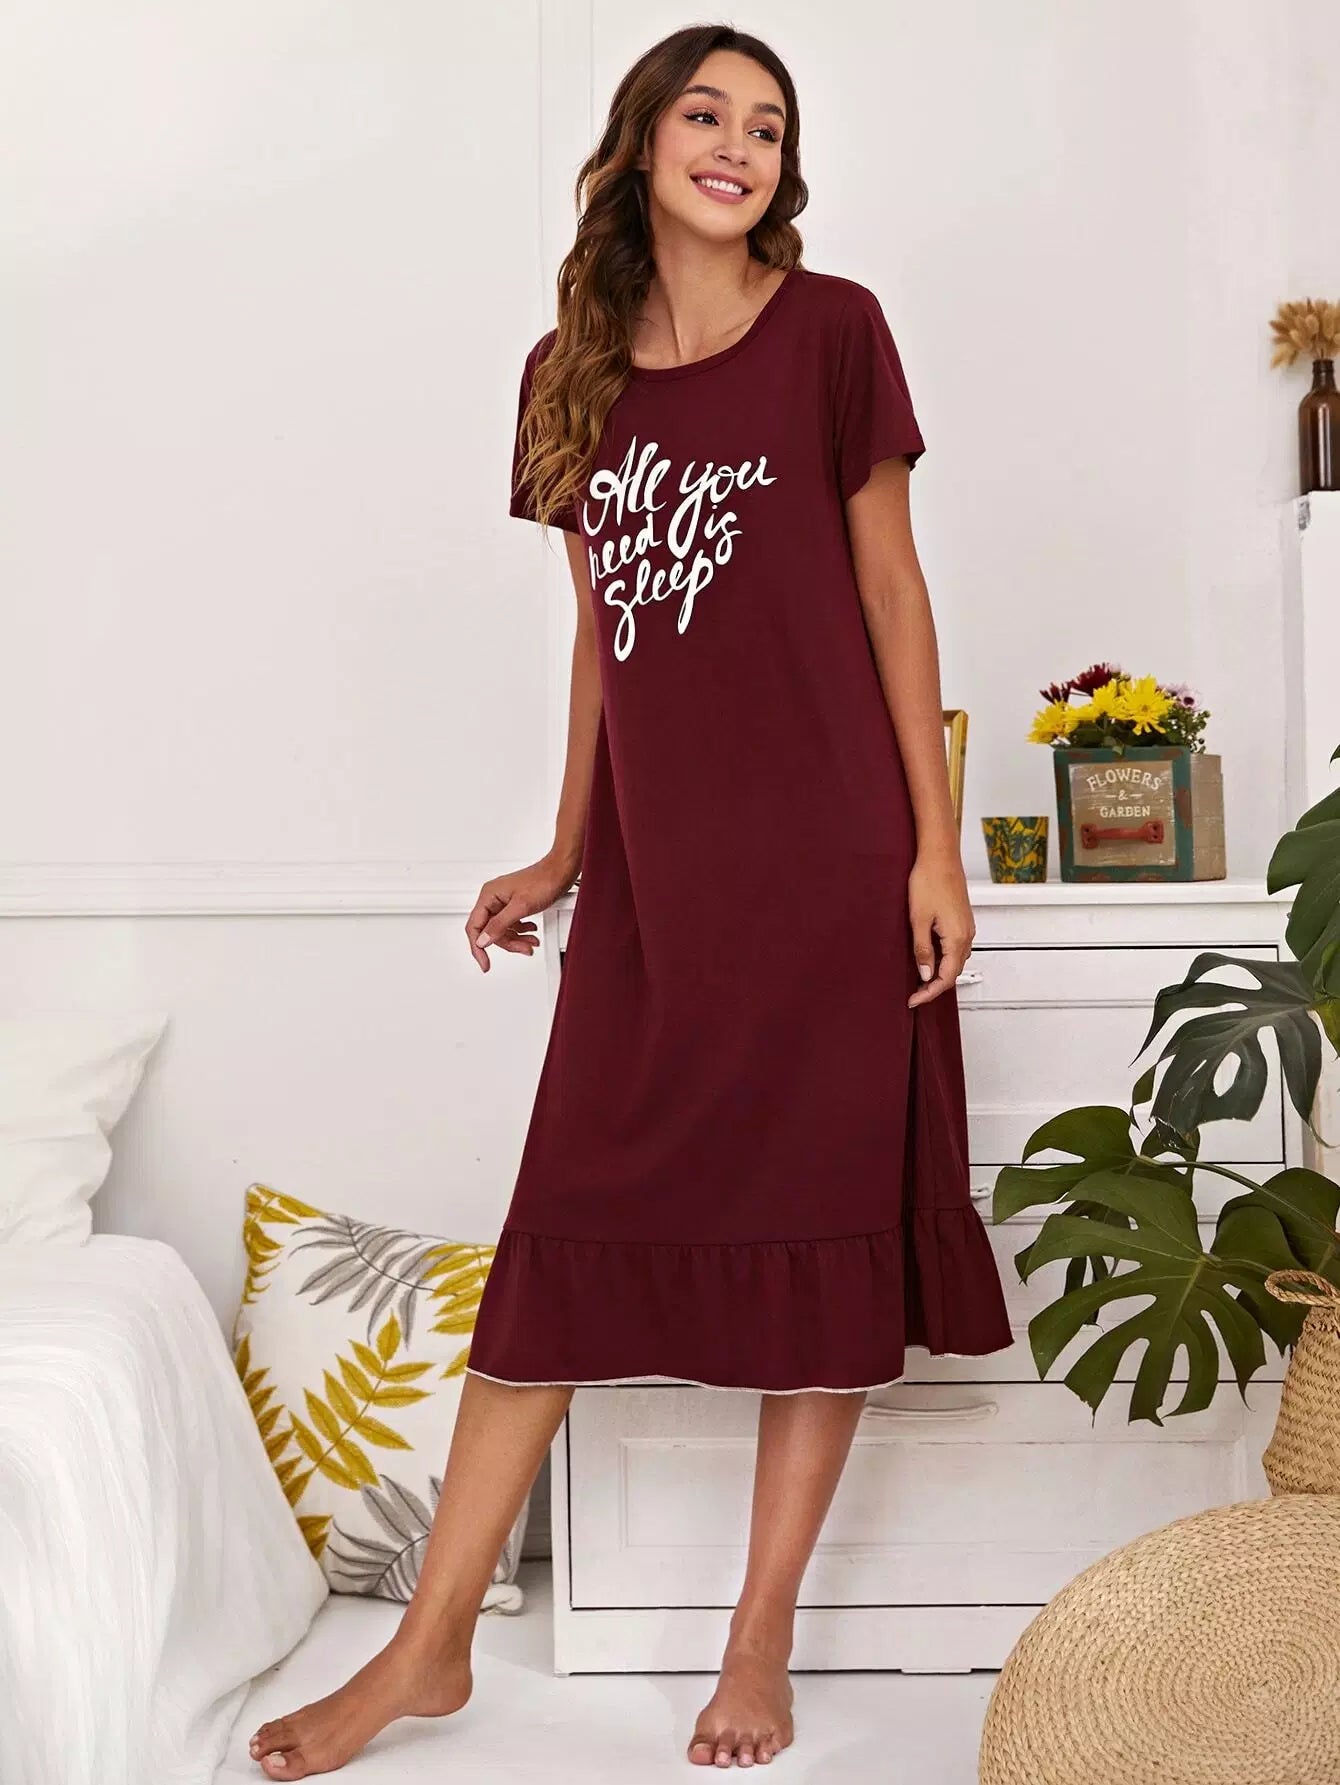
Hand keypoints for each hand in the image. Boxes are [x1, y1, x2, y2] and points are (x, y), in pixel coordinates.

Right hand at [465, 852, 579, 971]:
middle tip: (524, 949)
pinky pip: (512, 924)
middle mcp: (493, 898)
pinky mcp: (515, 904)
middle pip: (491, 931)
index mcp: (488, 895)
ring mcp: (504, 901)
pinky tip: (531, 932)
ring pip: (503, 929)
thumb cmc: (543, 881)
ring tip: (531, 942)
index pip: (474, 927)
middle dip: (508, 943)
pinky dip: (522, 931)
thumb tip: (483, 940)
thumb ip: (499, 925)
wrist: (560, 871)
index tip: (484, 963)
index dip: (478, 948)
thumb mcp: (520, 907)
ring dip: (517, 939)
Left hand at [906, 848, 974, 1006]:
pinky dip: (944, 959)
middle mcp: (966, 935)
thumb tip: (925, 975)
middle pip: (954, 972)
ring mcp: (966, 927)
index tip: (913, 1000)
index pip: (946, 978)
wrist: (939, 856)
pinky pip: (956, 948)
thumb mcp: (918, 920)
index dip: (929, 993)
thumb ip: (922, 951)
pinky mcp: (962, 920)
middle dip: (934, 987)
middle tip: (914, 994)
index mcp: (957, 938)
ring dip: (940, 973)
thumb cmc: (928, 881)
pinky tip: (930, 958)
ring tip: (920, 981)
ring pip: (956, 961)